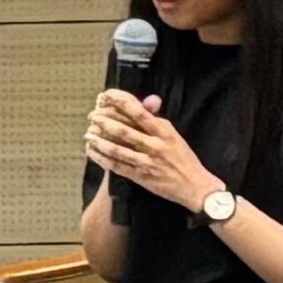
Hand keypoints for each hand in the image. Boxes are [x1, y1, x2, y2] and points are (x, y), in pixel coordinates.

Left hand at [84, 90, 214, 208]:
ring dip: (99, 141)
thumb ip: (157, 119)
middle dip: (104, 122)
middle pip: (124, 130)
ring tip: (87, 134)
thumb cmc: (183, 158)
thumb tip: (149, 99)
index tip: (105, 96)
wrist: (195, 186)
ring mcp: (147, 162)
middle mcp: (155, 145)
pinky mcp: (141, 177)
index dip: (118, 102)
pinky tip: (92, 152)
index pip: (137, 112)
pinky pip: (117, 166)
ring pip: (117, 149)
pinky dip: (102, 158)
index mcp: (164, 131)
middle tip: (92, 116)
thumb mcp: (173, 135)